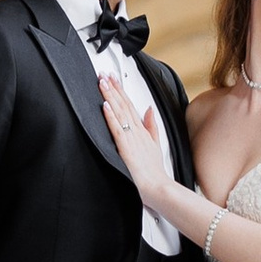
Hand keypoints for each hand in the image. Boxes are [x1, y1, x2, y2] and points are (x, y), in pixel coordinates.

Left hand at [98, 70, 174, 200]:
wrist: (157, 187)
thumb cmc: (154, 171)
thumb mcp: (156, 144)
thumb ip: (152, 126)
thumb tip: (149, 110)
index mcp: (142, 130)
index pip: (130, 105)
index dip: (121, 90)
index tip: (113, 78)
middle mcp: (136, 131)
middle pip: (123, 104)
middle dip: (113, 88)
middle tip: (104, 74)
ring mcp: (131, 138)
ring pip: (119, 112)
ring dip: (110, 96)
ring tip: (102, 83)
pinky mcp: (125, 148)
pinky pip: (116, 129)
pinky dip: (111, 116)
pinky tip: (105, 105)